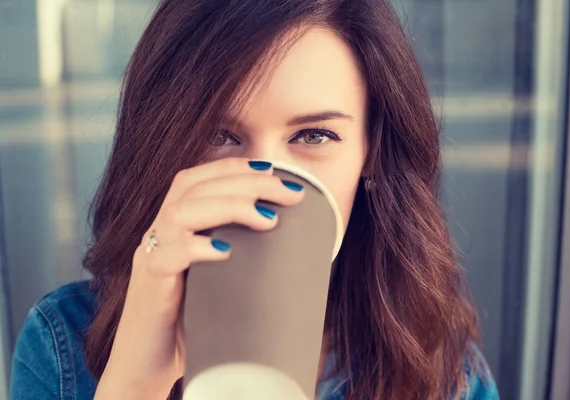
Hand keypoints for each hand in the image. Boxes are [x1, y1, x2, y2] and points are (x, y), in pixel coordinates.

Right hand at [94, 158, 304, 399]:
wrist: (147, 363)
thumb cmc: (189, 318)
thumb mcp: (218, 279)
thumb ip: (240, 258)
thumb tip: (294, 249)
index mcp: (174, 225)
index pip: (197, 178)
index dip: (232, 166)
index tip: (273, 170)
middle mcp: (159, 233)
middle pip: (195, 187)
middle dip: (246, 183)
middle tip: (288, 192)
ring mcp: (150, 256)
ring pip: (180, 213)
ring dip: (228, 207)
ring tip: (268, 220)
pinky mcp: (148, 286)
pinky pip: (165, 257)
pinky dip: (197, 249)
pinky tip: (227, 252)